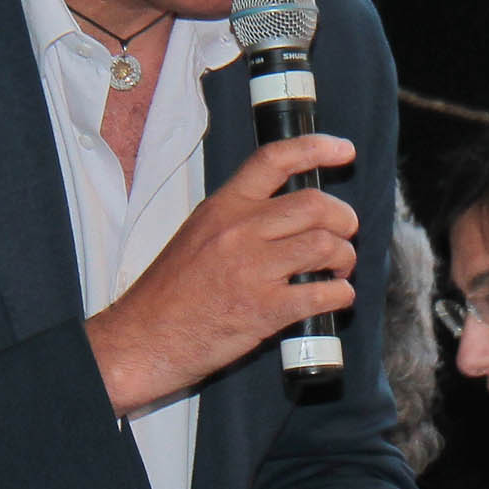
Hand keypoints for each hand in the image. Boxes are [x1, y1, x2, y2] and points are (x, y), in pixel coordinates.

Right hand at [86, 132, 360, 415]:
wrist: (143, 339)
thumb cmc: (168, 294)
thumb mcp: (197, 235)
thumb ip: (238, 220)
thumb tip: (287, 217)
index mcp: (223, 207)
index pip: (275, 160)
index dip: (316, 149)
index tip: (343, 150)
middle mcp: (240, 230)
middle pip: (315, 204)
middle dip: (344, 219)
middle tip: (345, 234)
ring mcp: (253, 269)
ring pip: (325, 245)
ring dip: (344, 258)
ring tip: (339, 270)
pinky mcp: (264, 310)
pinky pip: (322, 293)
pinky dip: (340, 295)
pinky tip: (335, 298)